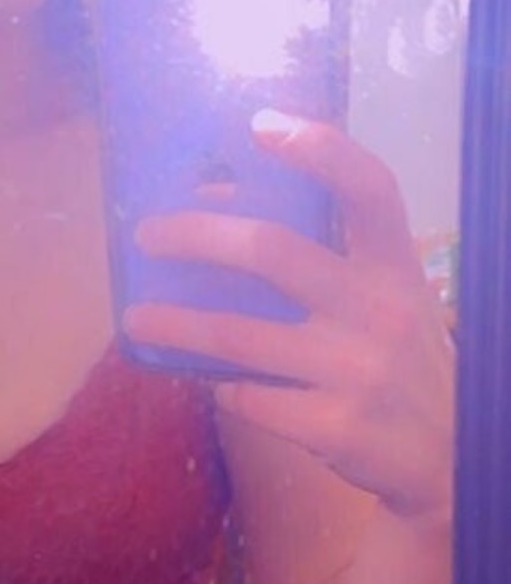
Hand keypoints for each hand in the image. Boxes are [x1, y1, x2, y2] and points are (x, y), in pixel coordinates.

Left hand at [123, 111, 455, 523]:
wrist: (448, 459)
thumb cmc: (399, 363)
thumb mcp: (387, 302)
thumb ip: (328, 262)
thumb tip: (219, 210)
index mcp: (395, 269)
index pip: (369, 189)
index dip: (320, 150)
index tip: (261, 124)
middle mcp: (379, 311)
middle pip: (272, 251)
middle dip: (196, 235)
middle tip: (147, 235)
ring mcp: (356, 372)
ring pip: (237, 336)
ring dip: (174, 322)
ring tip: (135, 318)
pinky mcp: (333, 427)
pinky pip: (247, 398)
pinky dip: (221, 388)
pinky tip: (213, 382)